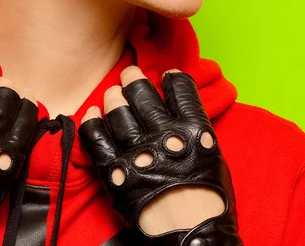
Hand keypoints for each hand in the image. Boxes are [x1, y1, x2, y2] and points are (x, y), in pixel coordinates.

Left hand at [78, 66, 241, 245]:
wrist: (193, 238)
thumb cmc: (209, 203)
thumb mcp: (213, 157)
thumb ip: (196, 129)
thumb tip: (180, 111)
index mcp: (192, 129)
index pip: (180, 89)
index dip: (172, 78)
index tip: (167, 74)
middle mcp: (163, 135)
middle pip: (142, 94)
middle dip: (134, 79)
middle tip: (130, 74)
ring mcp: (137, 152)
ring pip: (118, 111)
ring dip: (114, 97)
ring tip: (113, 93)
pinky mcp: (116, 171)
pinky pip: (96, 138)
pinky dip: (91, 122)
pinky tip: (92, 112)